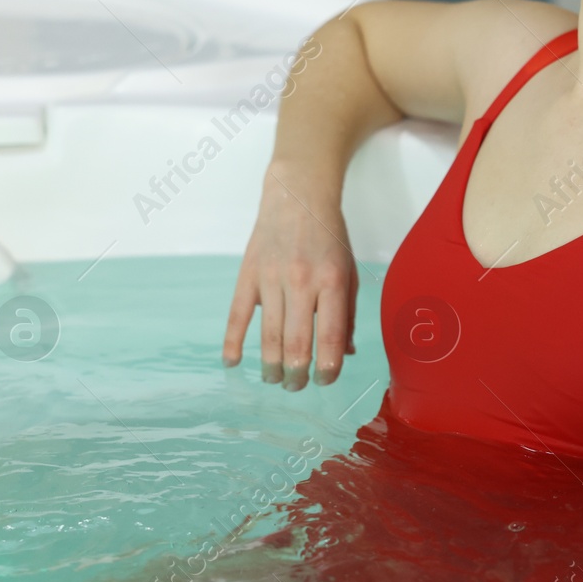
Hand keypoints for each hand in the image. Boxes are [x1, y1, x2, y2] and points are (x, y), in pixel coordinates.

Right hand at [222, 166, 358, 389]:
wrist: (297, 195)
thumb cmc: (329, 236)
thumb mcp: (350, 270)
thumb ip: (348, 313)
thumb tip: (346, 353)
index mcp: (333, 282)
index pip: (330, 337)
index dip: (328, 368)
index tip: (325, 381)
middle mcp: (302, 282)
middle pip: (297, 344)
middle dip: (297, 375)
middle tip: (297, 386)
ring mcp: (271, 278)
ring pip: (268, 337)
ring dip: (271, 367)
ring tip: (275, 380)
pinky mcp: (248, 274)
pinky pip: (236, 315)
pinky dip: (232, 343)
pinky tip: (234, 362)